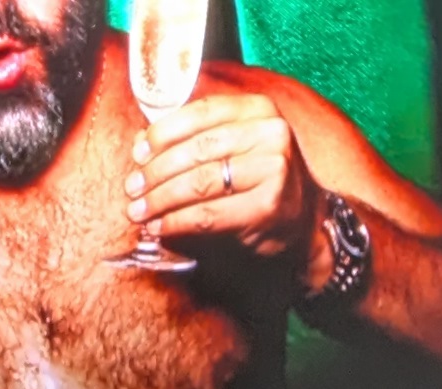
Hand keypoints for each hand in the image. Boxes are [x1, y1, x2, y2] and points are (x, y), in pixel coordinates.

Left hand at [125, 86, 317, 264]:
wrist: (308, 220)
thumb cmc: (263, 180)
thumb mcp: (237, 145)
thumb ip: (195, 137)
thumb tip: (141, 146)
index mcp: (259, 110)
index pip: (198, 114)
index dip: (161, 134)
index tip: (137, 154)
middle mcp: (271, 134)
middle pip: (196, 151)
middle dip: (156, 172)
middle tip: (133, 189)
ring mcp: (275, 170)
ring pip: (199, 183)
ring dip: (162, 199)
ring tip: (140, 210)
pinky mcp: (270, 206)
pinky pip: (211, 213)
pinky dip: (179, 222)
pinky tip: (162, 227)